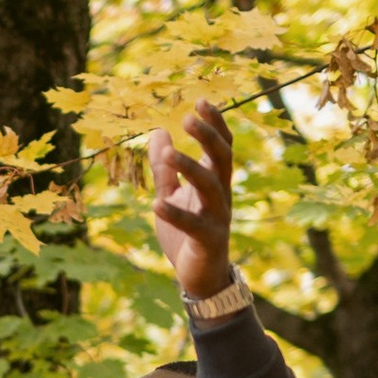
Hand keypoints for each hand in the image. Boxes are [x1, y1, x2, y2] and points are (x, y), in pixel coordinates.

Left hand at [149, 105, 234, 301]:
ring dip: (190, 168)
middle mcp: (221, 195)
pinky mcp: (208, 240)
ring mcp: (218, 217)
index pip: (221, 145)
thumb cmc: (187, 233)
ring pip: (211, 186)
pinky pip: (193, 225)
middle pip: (222, 158)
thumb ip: (165, 167)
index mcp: (215, 181)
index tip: (201, 100)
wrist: (199, 276)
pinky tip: (156, 204)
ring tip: (168, 154)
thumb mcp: (172, 193)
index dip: (215, 123)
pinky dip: (175, 214)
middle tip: (189, 117)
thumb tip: (158, 131)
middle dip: (208, 136)